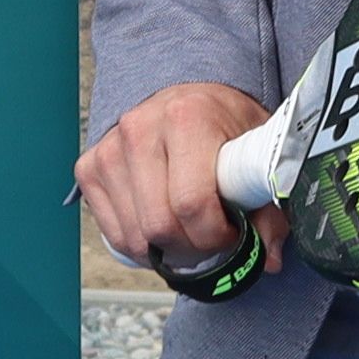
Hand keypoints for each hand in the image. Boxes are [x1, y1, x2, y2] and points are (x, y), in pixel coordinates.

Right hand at [77, 80, 276, 287]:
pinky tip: (164, 231)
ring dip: (167, 252)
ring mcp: (109, 149)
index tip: (233, 233)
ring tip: (191, 234)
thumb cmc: (225, 125)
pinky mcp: (89, 167)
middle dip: (193, 249)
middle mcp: (140, 128)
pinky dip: (142, 246)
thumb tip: (269, 259)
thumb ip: (269, 207)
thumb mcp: (257, 153)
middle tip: (213, 240)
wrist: (188, 99)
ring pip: (134, 237)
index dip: (217, 235)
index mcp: (187, 117)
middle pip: (160, 226)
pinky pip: (114, 234)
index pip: (193, 203)